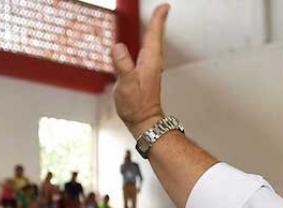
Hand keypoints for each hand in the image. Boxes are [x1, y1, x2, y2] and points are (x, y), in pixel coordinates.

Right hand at [111, 4, 168, 134]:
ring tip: (156, 18)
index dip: (158, 20)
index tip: (164, 7)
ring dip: (154, 30)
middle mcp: (152, 62)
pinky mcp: (146, 73)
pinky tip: (145, 42)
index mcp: (149, 61)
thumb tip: (118, 47)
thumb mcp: (126, 86)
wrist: (144, 121)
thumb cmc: (136, 106)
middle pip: (156, 36)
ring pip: (154, 43)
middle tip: (162, 8)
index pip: (154, 35)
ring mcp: (150, 68)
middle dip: (158, 21)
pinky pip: (148, 51)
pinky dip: (148, 42)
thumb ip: (123, 66)